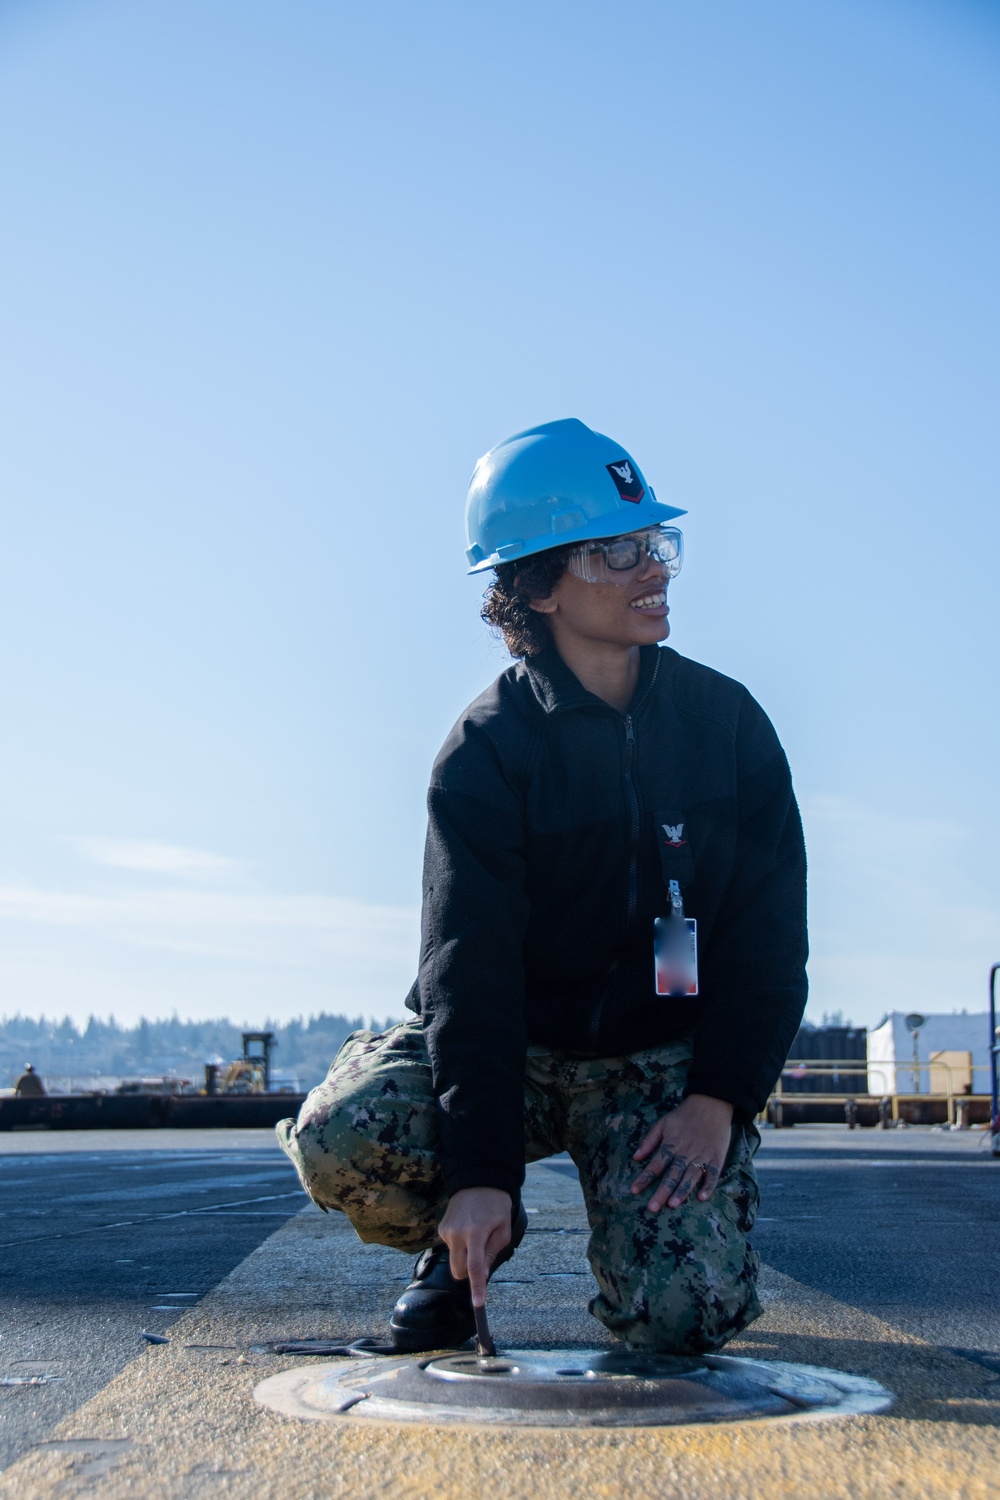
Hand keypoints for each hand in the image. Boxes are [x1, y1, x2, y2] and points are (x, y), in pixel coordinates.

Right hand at [437, 1187, 512, 1307]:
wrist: (478, 1180)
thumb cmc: (496, 1206)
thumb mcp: (503, 1230)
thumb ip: (492, 1254)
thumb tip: (483, 1276)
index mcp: (476, 1233)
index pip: (475, 1267)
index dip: (477, 1287)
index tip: (478, 1304)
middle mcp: (457, 1233)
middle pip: (458, 1271)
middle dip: (469, 1274)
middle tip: (483, 1257)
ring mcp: (446, 1231)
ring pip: (454, 1260)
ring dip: (465, 1258)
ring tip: (477, 1236)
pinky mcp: (442, 1229)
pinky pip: (451, 1248)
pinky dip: (460, 1246)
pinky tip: (468, 1230)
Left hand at [631, 1093, 733, 1212]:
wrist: (712, 1103)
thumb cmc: (685, 1114)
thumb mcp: (663, 1122)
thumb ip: (649, 1140)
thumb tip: (635, 1157)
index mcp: (671, 1143)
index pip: (656, 1164)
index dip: (644, 1178)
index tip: (634, 1190)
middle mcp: (686, 1151)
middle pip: (672, 1174)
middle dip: (662, 1191)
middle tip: (652, 1208)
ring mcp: (702, 1155)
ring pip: (691, 1176)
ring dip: (682, 1191)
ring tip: (672, 1205)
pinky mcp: (717, 1157)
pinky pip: (713, 1174)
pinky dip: (708, 1186)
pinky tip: (701, 1197)